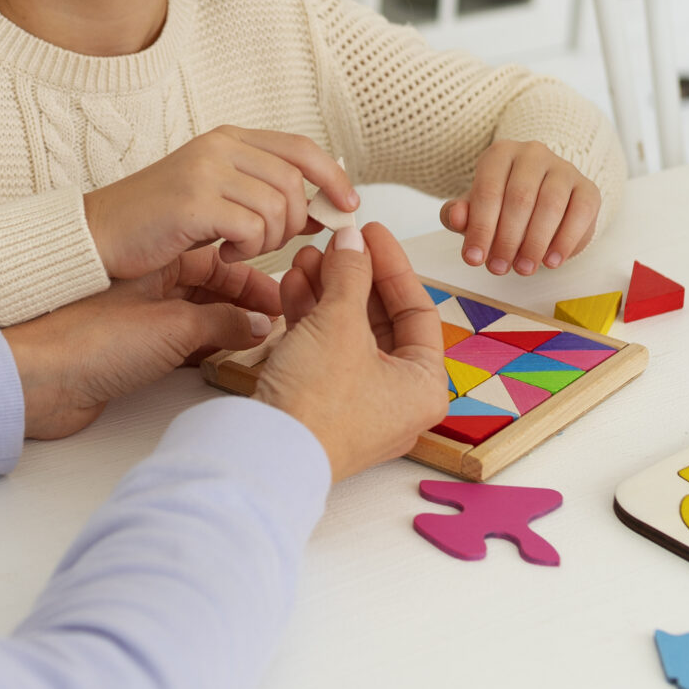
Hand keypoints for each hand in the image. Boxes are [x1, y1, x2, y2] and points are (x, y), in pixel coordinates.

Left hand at [3, 244, 282, 438]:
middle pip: (215, 289)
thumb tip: (261, 323)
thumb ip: (222, 323)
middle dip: (250, 303)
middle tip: (287, 319)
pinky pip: (186, 344)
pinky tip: (232, 358)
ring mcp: (145, 318)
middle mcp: (152, 286)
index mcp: (158, 263)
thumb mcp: (171, 327)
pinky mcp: (136, 351)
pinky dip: (210, 348)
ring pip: (203, 317)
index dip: (255, 277)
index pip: (220, 261)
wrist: (35, 380)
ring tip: (268, 341)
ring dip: (233, 328)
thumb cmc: (90, 342)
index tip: (286, 293)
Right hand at [82, 126, 358, 278]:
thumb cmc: (153, 222)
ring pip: (278, 207)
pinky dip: (248, 250)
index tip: (347, 207)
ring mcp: (206, 171)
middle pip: (294, 182)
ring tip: (239, 251)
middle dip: (295, 223)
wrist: (96, 234)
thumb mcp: (213, 196)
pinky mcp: (194, 202)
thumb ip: (261, 193)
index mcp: (228, 139)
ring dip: (269, 241)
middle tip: (267, 245)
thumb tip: (318, 209)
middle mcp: (219, 147)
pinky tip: (224, 256)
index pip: (301, 148)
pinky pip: (252, 228)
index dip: (332, 177)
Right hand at [258, 223, 450, 480]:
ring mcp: (356, 404)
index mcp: (423, 386)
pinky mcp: (320, 405)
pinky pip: (322, 352)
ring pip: (346, 333)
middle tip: (336, 243)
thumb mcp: (340, 323)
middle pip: (379, 320)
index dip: (392, 265)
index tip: (371, 234)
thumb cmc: (317, 407)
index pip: (417, 310)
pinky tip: (293, 286)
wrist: (265, 455)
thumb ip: (350, 274)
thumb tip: (352, 241)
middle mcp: (396, 400)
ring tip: (306, 259)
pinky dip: (309, 318)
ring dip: (326, 292)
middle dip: (352, 277)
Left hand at [440, 139, 600, 277]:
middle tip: (498, 268)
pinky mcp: (588, 188)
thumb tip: (456, 217)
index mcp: (500, 154)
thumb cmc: (501, 205)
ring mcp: (563, 169)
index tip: (473, 259)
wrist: (541, 200)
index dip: (480, 228)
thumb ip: (458, 214)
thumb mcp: (475, 209)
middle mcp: (533, 154)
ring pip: (550, 205)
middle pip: (520, 198)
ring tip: (523, 268)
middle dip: (507, 239)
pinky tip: (551, 261)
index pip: (487, 191)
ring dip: (535, 243)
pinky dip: (565, 241)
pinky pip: (580, 213)